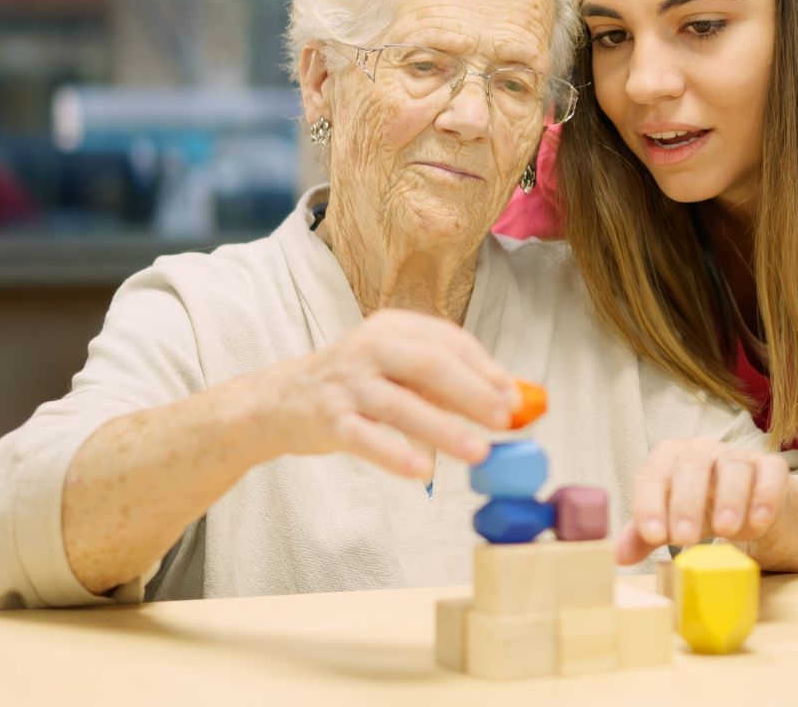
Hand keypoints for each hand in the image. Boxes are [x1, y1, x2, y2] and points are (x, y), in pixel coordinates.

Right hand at [238, 309, 519, 479]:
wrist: (281, 400)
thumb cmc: (357, 383)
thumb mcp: (400, 369)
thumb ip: (448, 383)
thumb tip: (509, 401)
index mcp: (394, 328)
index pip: (450, 342)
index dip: (487, 370)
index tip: (515, 397)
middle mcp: (370, 348)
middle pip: (430, 365)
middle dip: (473, 392)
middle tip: (505, 420)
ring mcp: (347, 384)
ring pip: (401, 405)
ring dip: (444, 429)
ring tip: (478, 452)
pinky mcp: (328, 419)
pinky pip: (365, 438)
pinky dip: (394, 454)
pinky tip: (424, 470)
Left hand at [615, 438, 790, 564]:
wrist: (749, 507)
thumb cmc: (702, 510)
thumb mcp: (671, 523)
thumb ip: (644, 535)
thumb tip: (617, 554)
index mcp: (669, 459)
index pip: (653, 474)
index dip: (650, 504)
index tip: (653, 536)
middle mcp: (702, 451)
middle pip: (692, 465)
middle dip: (686, 502)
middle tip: (684, 539)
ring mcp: (739, 456)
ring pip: (734, 466)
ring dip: (729, 498)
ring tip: (726, 531)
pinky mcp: (771, 468)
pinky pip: (770, 473)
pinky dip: (765, 496)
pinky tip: (758, 523)